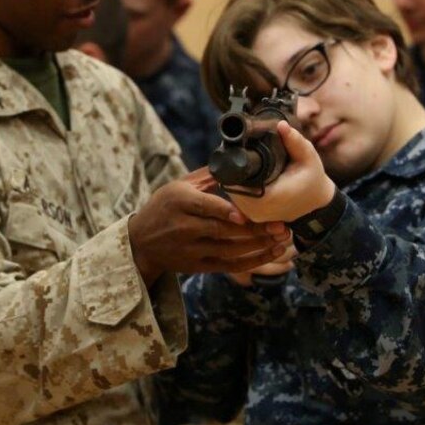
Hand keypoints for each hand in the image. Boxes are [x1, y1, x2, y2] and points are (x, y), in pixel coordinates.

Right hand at [127, 178, 290, 284]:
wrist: (141, 242)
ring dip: (259, 246)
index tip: (245, 214)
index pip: (205, 207)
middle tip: (281, 225)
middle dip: (254, 230)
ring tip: (283, 238)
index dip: (226, 212)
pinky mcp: (198, 265)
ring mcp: (191, 249)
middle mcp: (184, 227)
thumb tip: (233, 159)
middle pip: (222, 231)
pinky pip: (230, 266)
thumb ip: (206, 175)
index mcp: (180, 201)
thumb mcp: (178, 186)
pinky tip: (272, 253)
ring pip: (230, 250)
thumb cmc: (164, 207)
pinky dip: (253, 261)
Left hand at [227, 121, 335, 222]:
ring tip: (241, 161)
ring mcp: (255, 216)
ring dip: (234, 178)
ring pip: (232, 194)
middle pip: (231, 186)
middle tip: (237, 151)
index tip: (237, 149)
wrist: (317, 201)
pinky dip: (239, 187)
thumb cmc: (312, 178)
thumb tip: (281, 125)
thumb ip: (295, 141)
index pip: (237, 181)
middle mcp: (259, 211)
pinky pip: (238, 199)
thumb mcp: (308, 157)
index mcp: (270, 197)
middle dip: (232, 169)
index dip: (234, 164)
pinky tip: (245, 175)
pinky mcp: (254, 216)